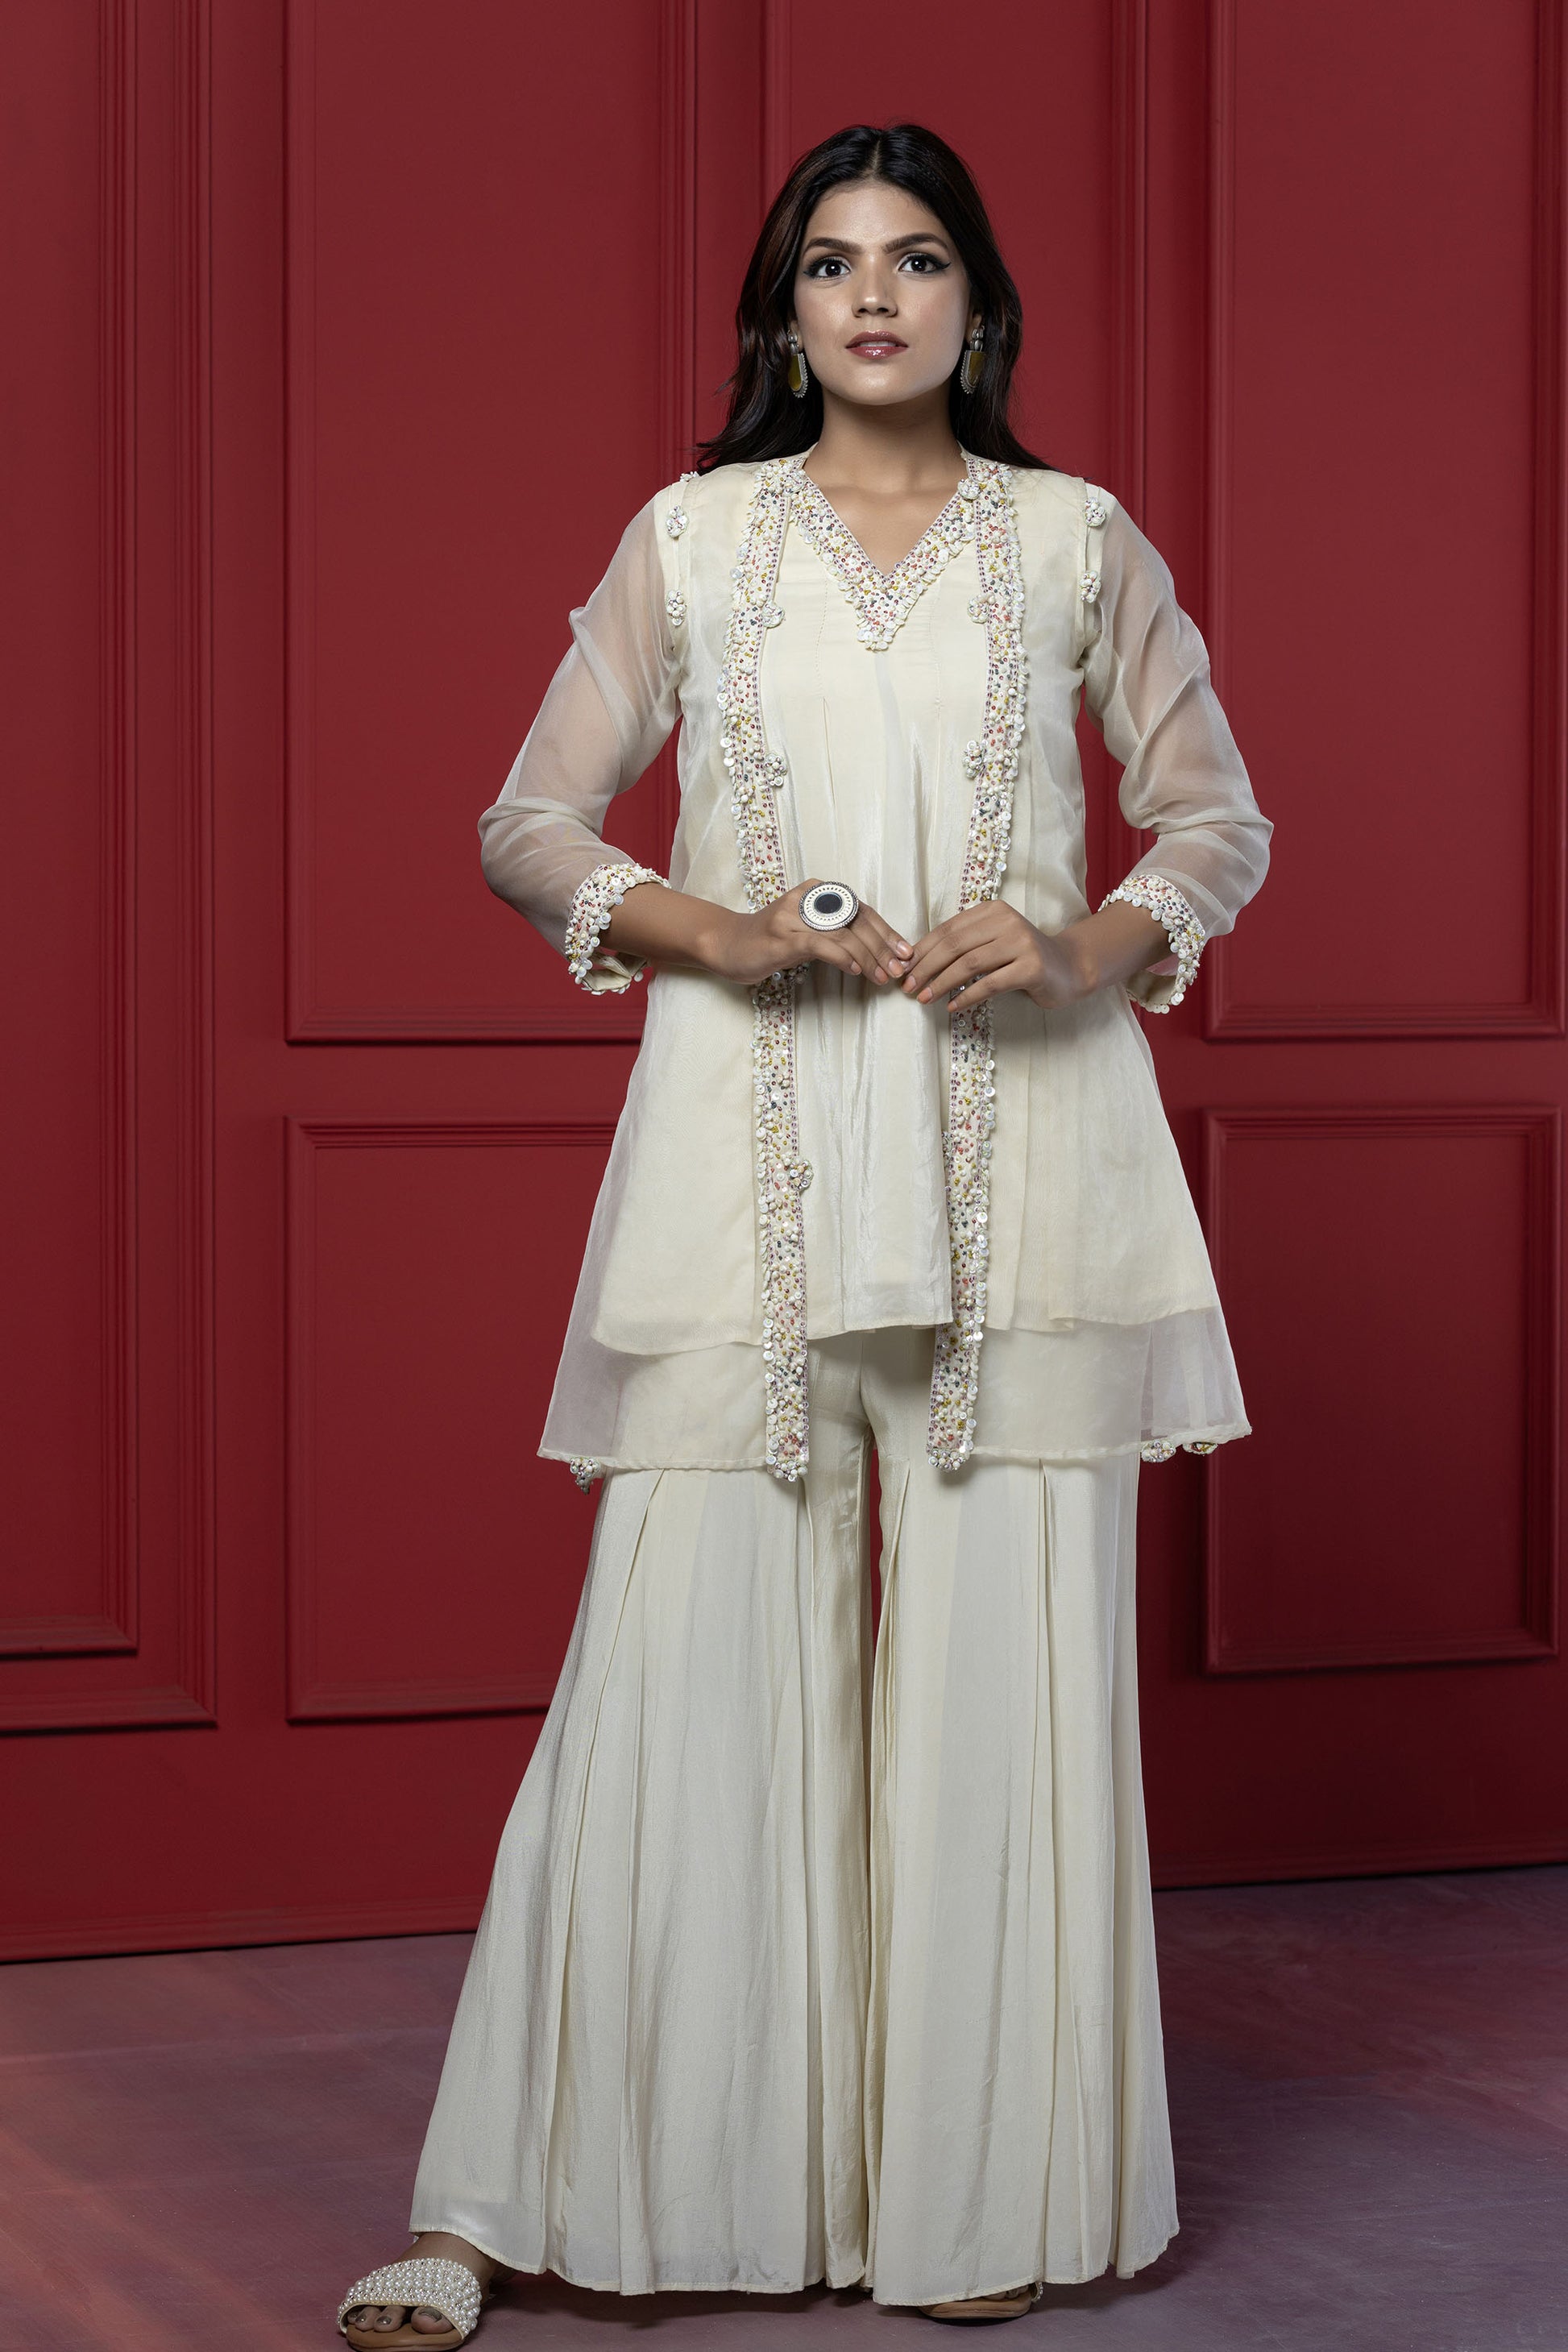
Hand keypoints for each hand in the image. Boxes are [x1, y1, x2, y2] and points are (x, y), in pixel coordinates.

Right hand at [705, 881, 912, 987]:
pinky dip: (843, 957)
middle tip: (899, 970)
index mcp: (819, 893)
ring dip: (869, 957)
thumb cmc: (770, 941)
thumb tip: (876, 952)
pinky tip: (856, 970)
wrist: (726, 944)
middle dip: (883, 947)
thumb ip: (836, 934)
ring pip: (844, 934)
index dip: (887, 933)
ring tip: (882, 977)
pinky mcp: (783, 937)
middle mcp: (809, 898)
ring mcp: (795, 917)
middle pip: (858, 921)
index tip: (905, 953)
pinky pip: (821, 944)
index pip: (862, 911)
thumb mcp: (807, 932)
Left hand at [899, 899, 1088, 1011]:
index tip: (903, 971)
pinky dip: (967, 996)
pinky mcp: (1032, 967)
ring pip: (970, 963)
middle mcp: (1006, 921)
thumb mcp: (992, 943)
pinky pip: (991, 983)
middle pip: (954, 944)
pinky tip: (952, 1007)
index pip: (948, 929)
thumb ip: (964, 946)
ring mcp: (1021, 942)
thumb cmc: (1023, 959)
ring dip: (942, 982)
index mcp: (992, 911)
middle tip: (908, 987)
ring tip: (924, 998)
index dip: (922, 951)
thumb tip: (917, 963)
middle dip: (926, 967)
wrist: (1070, 968)